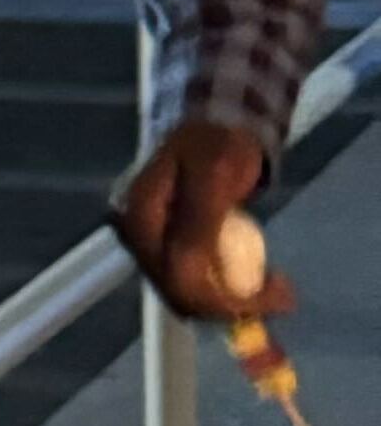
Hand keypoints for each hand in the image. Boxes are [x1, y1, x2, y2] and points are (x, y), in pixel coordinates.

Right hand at [115, 114, 276, 322]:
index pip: (175, 280)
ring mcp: (156, 244)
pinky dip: (229, 288)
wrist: (219, 121)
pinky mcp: (173, 246)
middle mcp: (141, 239)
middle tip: (284, 296)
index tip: (273, 298)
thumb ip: (197, 224)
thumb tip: (184, 271)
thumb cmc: (217, 143)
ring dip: (234, 300)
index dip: (222, 301)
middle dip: (233, 304)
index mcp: (141, 219)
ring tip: (276, 289)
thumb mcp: (213, 176)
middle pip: (181, 293)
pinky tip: (259, 280)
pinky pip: (197, 280)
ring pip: (190, 293)